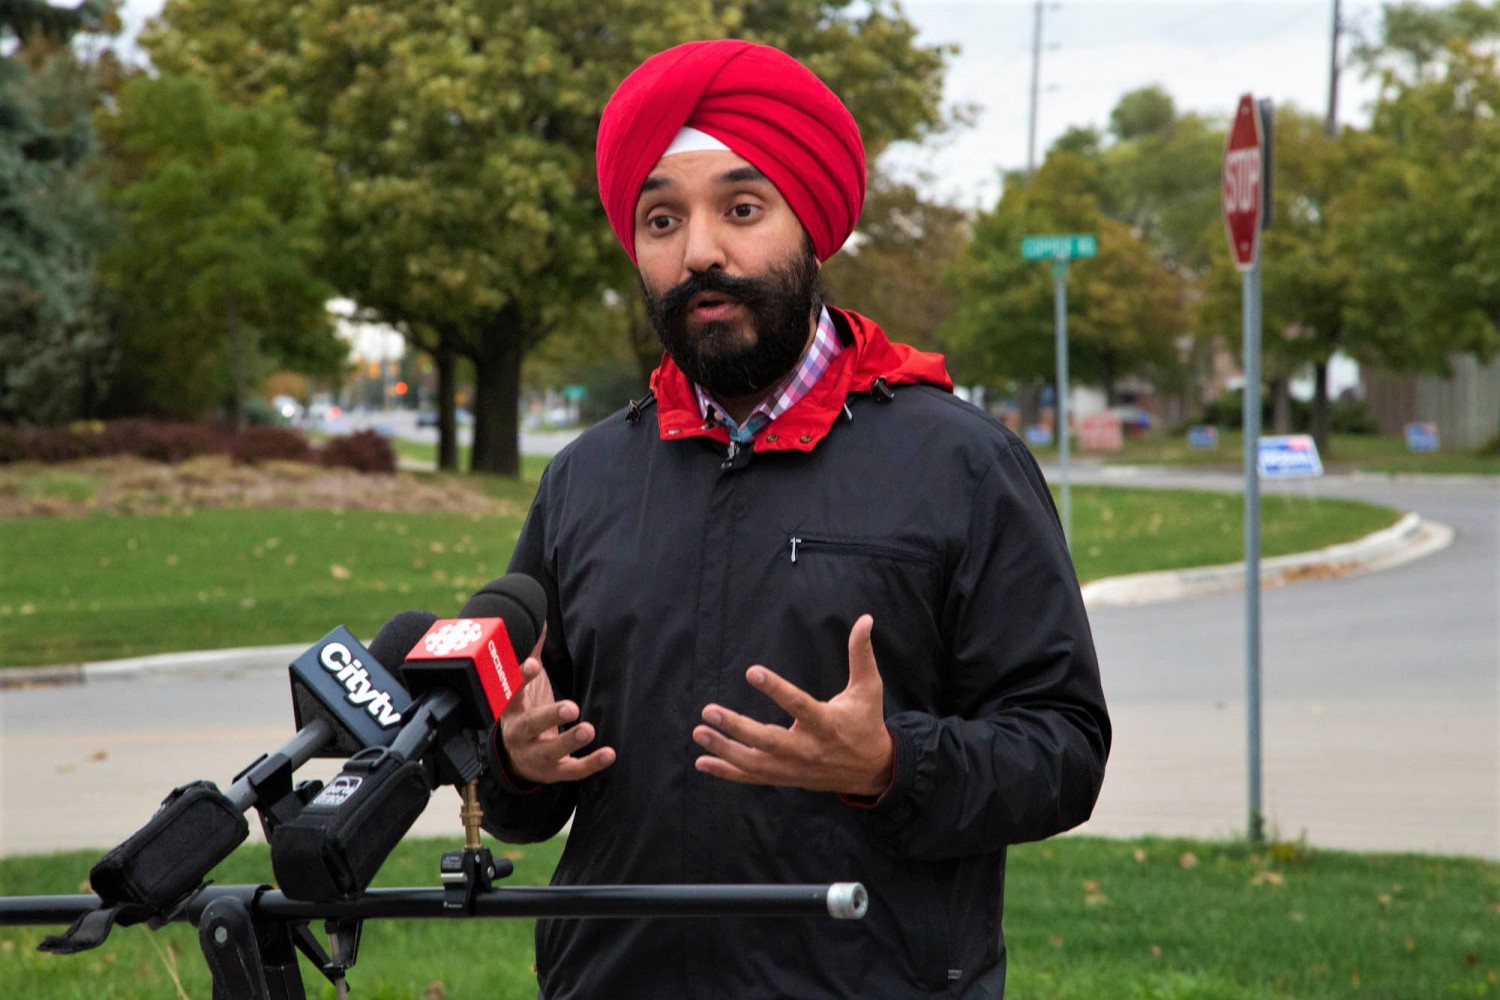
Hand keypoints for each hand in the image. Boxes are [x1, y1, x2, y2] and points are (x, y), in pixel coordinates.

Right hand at [498, 627, 614, 784]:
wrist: (514, 763)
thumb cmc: (524, 715)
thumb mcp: (523, 690)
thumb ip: (533, 655)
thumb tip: (540, 620)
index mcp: (511, 711)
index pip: (511, 694)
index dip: (520, 680)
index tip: (533, 664)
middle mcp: (520, 735)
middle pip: (531, 726)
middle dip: (549, 716)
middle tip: (572, 707)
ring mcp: (536, 756)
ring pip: (551, 752)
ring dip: (570, 741)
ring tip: (589, 729)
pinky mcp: (554, 772)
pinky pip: (573, 770)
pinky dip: (591, 763)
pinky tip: (609, 753)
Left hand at [692, 614, 893, 796]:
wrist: (871, 770)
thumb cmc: (866, 722)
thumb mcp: (868, 688)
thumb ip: (862, 654)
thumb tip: (865, 619)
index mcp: (826, 724)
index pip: (799, 705)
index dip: (775, 689)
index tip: (751, 670)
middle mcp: (807, 749)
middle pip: (768, 741)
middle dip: (737, 727)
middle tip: (708, 710)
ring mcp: (794, 768)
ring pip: (754, 763)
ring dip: (724, 749)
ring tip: (699, 731)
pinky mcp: (785, 778)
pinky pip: (751, 777)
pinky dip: (726, 771)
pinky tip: (701, 761)